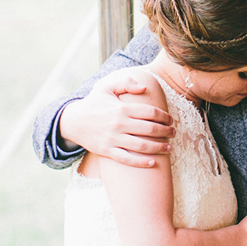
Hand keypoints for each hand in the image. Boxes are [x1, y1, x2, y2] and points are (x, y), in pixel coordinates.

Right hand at [59, 73, 174, 167]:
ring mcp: (113, 139)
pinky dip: (141, 162)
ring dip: (159, 147)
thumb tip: (144, 87)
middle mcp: (119, 124)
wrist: (72, 121)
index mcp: (122, 108)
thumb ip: (126, 83)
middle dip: (165, 131)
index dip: (164, 116)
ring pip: (141, 145)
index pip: (150, 112)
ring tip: (169, 147)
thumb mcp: (106, 86)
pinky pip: (127, 159)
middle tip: (173, 133)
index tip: (170, 120)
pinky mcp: (107, 151)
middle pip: (149, 129)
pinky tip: (153, 162)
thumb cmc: (93, 103)